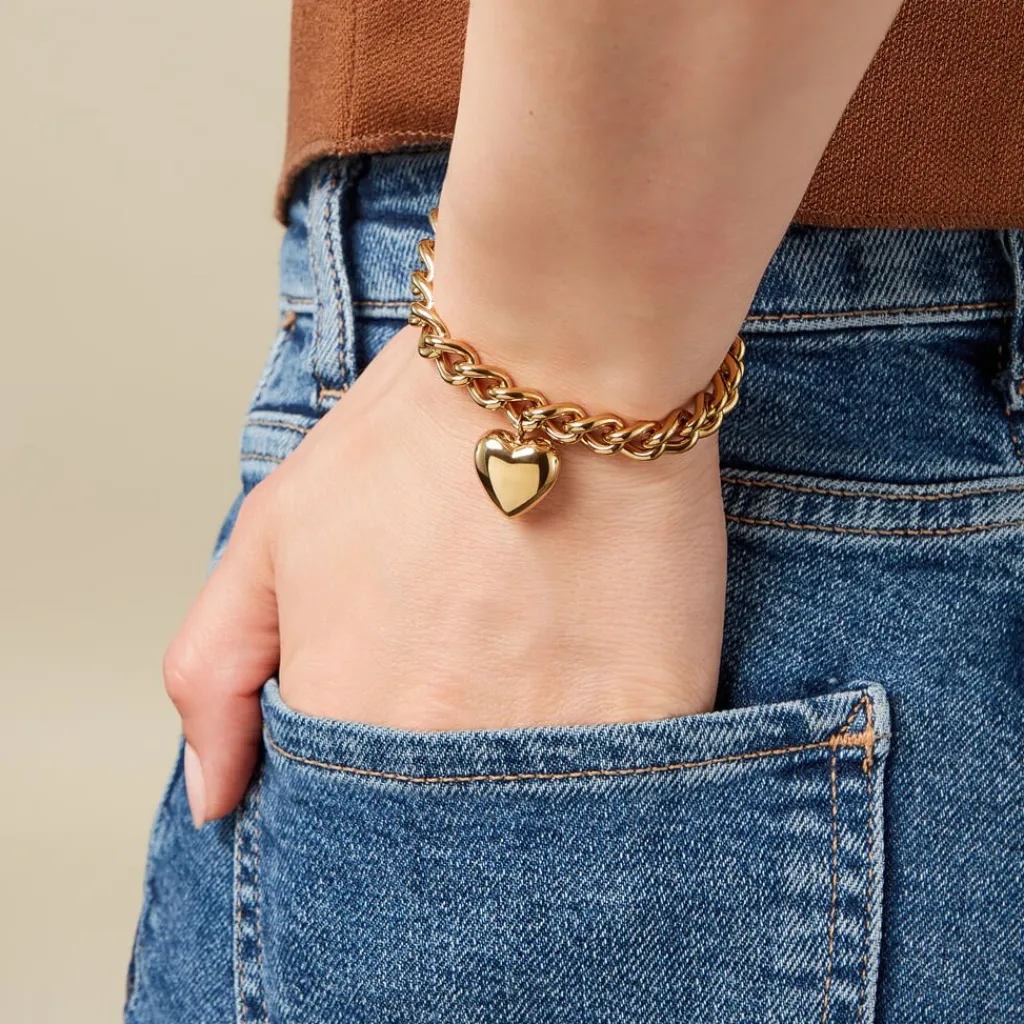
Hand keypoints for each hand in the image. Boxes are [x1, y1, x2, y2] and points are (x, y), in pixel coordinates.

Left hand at [163, 324, 726, 825]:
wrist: (556, 370)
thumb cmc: (410, 440)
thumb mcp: (270, 535)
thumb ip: (214, 676)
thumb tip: (216, 800)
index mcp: (343, 725)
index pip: (338, 833)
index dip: (369, 794)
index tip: (401, 732)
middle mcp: (442, 761)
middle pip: (438, 846)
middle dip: (446, 797)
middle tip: (477, 688)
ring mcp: (554, 748)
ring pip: (532, 830)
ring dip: (528, 790)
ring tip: (536, 669)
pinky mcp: (654, 718)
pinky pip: (625, 786)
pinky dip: (609, 763)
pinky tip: (595, 677)